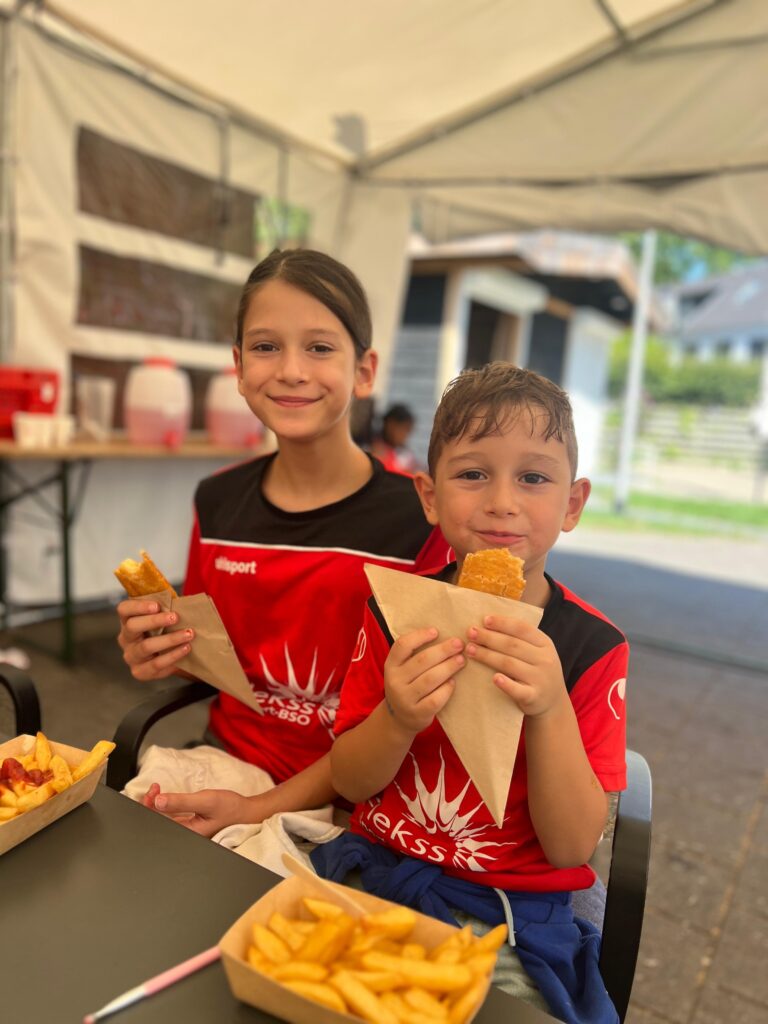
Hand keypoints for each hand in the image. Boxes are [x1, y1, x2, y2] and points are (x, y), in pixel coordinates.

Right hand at [116, 598, 193, 680]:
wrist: (170, 656)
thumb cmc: (167, 630)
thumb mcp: (165, 617)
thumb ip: (170, 608)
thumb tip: (193, 601)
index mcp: (128, 620)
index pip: (124, 609)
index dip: (138, 606)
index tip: (157, 605)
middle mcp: (125, 638)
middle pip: (133, 626)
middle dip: (155, 620)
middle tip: (175, 617)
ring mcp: (131, 656)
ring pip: (146, 646)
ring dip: (170, 639)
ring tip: (188, 633)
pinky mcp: (140, 671)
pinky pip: (156, 664)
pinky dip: (173, 655)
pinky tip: (186, 648)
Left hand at [142, 783, 256, 836]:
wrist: (247, 812)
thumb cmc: (230, 808)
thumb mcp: (206, 801)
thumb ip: (181, 802)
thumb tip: (158, 801)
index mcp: (186, 833)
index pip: (158, 823)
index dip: (149, 808)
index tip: (152, 791)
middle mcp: (184, 833)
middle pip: (158, 821)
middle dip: (151, 803)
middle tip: (154, 787)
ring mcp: (187, 828)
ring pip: (163, 818)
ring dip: (157, 803)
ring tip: (156, 788)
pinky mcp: (190, 822)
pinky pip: (171, 815)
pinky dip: (166, 804)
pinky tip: (165, 796)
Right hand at [383, 627, 463, 733]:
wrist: (400, 718)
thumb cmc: (407, 686)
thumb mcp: (403, 670)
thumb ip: (414, 655)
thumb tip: (440, 634)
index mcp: (391, 665)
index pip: (402, 645)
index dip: (420, 636)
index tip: (436, 631)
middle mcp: (395, 681)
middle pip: (421, 661)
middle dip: (443, 650)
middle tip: (459, 644)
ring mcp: (405, 698)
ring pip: (430, 679)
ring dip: (448, 667)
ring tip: (461, 660)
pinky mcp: (417, 713)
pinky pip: (435, 699)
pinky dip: (446, 689)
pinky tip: (453, 682)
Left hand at [466, 615, 566, 717]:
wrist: (553, 701)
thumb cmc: (537, 670)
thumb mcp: (537, 651)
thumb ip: (520, 639)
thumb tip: (488, 623)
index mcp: (545, 644)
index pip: (522, 628)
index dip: (503, 623)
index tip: (485, 620)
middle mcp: (545, 659)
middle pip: (512, 645)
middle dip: (489, 637)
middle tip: (470, 633)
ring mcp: (540, 678)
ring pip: (509, 664)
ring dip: (487, 656)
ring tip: (470, 650)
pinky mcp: (533, 697)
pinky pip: (518, 690)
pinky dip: (506, 684)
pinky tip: (494, 678)